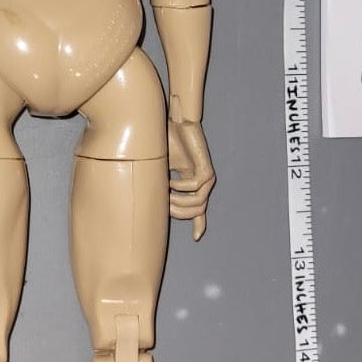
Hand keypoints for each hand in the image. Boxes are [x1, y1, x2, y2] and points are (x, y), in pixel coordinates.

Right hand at [167, 117, 214, 239]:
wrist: (173, 124)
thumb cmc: (165, 143)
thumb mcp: (162, 170)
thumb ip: (163, 186)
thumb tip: (155, 203)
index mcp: (194, 184)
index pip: (199, 208)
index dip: (198, 224)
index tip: (196, 238)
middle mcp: (204, 183)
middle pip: (196, 211)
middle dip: (178, 212)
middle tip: (163, 204)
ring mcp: (207, 177)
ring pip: (197, 203)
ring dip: (178, 201)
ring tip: (165, 192)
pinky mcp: (207, 170)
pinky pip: (193, 188)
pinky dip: (180, 187)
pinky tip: (169, 179)